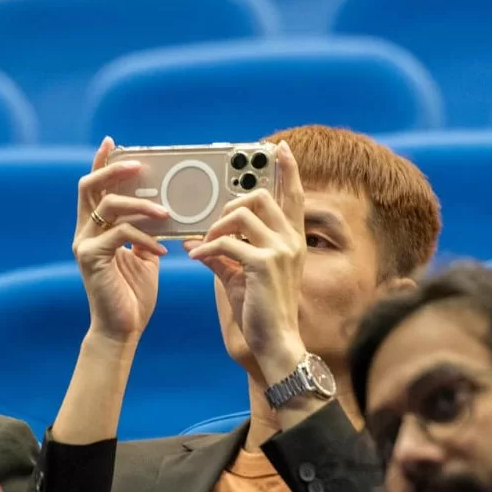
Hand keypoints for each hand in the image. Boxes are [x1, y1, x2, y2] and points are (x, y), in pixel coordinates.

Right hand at [74, 137, 167, 344]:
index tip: (112, 142)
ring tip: (166, 212)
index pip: (93, 188)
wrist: (122, 330)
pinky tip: (162, 250)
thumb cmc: (133, 295)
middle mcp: (83, 232)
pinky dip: (144, 237)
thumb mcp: (144, 257)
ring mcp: (84, 244)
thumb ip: (146, 233)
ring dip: (140, 204)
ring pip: (108, 206)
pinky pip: (120, 234)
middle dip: (113, 169)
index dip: (101, 162)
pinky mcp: (91, 258)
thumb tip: (164, 212)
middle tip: (138, 164)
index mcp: (94, 228)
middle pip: (90, 186)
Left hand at [185, 140, 306, 382]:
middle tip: (215, 223)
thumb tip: (196, 240)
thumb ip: (224, 253)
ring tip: (204, 245)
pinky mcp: (264, 264)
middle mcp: (291, 241)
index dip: (288, 171)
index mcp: (292, 241)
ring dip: (215, 227)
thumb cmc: (260, 311)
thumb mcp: (242, 275)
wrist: (274, 343)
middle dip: (231, 203)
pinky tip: (197, 259)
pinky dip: (207, 250)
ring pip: (241, 214)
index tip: (281, 148)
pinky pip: (226, 243)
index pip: (294, 197)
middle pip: (260, 197)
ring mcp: (280, 251)